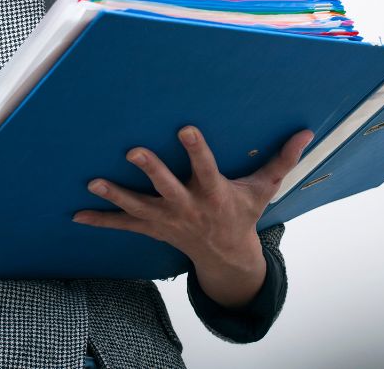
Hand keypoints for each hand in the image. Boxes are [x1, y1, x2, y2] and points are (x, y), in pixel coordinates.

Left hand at [72, 125, 313, 303]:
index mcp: (214, 193)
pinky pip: (123, 225)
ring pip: (139, 206)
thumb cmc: (242, 214)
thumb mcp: (263, 189)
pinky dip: (100, 220)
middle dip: (150, 170)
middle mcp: (188, 207)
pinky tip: (77, 214)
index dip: (195, 149)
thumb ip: (282, 160)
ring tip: (93, 182)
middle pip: (167, 187)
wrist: (225, 257)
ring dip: (115, 195)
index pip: (204, 168)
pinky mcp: (152, 228)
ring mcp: (167, 220)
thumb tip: (306, 132)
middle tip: (133, 150)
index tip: (184, 128)